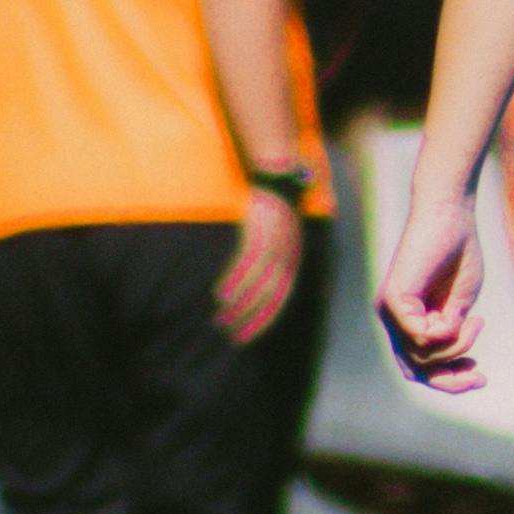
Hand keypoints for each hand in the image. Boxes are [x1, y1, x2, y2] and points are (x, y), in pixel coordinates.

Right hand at [213, 182, 303, 345]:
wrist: (278, 176)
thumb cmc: (273, 212)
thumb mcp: (279, 240)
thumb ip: (272, 263)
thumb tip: (255, 288)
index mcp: (293, 260)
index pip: (280, 299)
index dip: (263, 320)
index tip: (244, 337)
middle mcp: (287, 255)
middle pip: (269, 296)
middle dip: (248, 318)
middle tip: (229, 333)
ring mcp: (274, 244)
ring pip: (257, 283)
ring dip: (239, 304)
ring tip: (220, 318)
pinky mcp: (259, 231)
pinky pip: (246, 263)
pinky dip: (234, 280)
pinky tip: (220, 294)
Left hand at [376, 176, 480, 389]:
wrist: (450, 215)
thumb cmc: (458, 253)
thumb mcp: (460, 305)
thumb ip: (452, 332)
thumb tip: (448, 353)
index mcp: (409, 321)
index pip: (421, 366)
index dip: (449, 379)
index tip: (480, 375)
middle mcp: (394, 320)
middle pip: (416, 370)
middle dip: (449, 380)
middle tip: (479, 377)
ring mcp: (390, 311)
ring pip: (420, 356)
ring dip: (456, 347)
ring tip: (475, 321)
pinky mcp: (393, 300)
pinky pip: (418, 337)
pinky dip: (446, 334)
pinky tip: (464, 317)